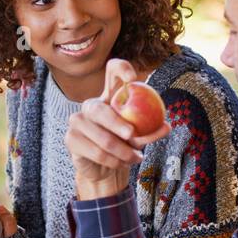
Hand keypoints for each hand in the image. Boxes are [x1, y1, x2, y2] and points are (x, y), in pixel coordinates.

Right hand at [65, 59, 170, 198]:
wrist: (104, 168)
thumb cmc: (124, 146)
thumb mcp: (140, 136)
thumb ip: (150, 130)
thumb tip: (166, 126)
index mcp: (109, 96)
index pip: (112, 71)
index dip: (121, 69)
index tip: (133, 80)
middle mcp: (90, 105)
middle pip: (99, 110)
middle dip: (116, 123)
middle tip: (131, 134)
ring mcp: (77, 121)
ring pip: (102, 138)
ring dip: (123, 152)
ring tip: (136, 159)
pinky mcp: (71, 139)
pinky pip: (97, 153)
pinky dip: (113, 162)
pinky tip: (121, 164)